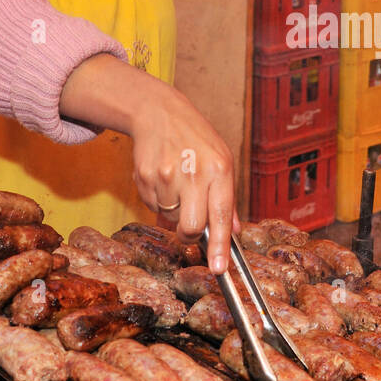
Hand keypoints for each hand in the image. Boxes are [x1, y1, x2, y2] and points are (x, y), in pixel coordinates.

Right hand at [128, 82, 238, 273]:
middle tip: (190, 221)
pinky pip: (152, 206)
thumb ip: (227, 198)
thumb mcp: (221, 160)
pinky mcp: (144, 176)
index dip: (219, 246)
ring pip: (169, 218)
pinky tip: (162, 177)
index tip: (218, 269)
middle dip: (190, 233)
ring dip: (173, 210)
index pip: (222, 215)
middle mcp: (194, 173)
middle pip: (191, 227)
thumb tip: (235, 230)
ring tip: (176, 183)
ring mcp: (167, 175)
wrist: (159, 112)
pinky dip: (157, 199)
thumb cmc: (196, 139)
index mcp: (220, 169)